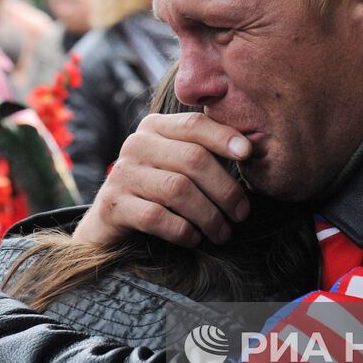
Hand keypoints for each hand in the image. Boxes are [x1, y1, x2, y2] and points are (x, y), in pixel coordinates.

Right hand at [74, 111, 251, 246]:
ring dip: (209, 215)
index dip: (224, 137)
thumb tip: (252, 151)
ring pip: (178, 189)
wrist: (110, 223)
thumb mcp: (178, 164)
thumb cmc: (158, 192)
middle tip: (241, 214)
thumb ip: (206, 153)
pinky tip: (194, 239)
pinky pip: (156, 217)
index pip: (194, 124)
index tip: (249, 155)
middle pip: (192, 158)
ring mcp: (122, 174)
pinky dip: (182, 230)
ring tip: (223, 233)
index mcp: (155, 127)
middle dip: (225, 189)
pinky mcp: (113, 205)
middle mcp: (136, 144)